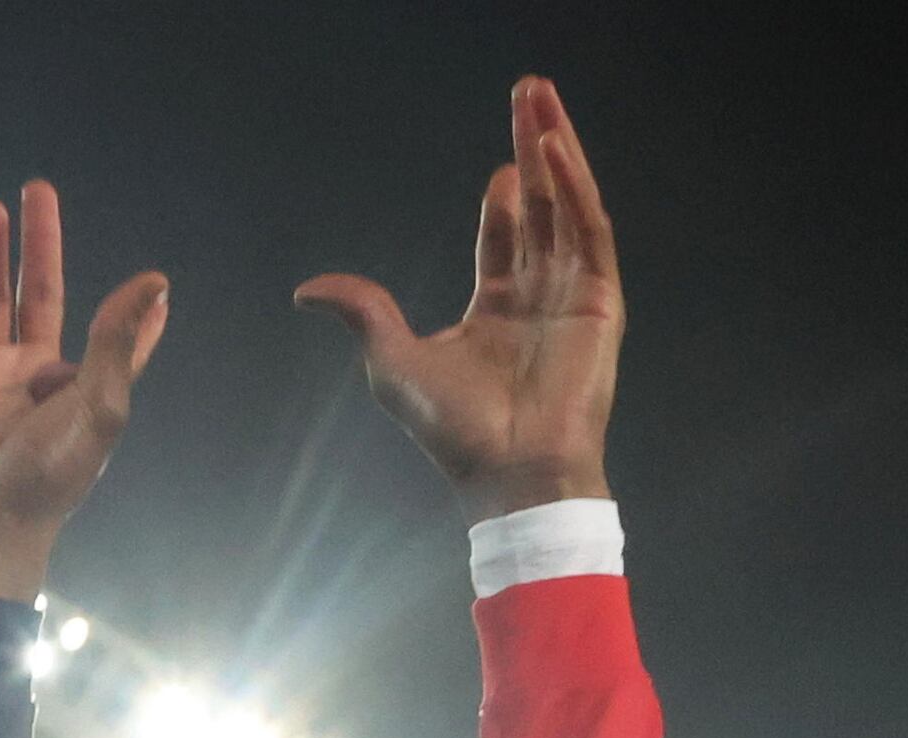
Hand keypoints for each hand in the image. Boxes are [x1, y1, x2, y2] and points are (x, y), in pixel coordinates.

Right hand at [0, 180, 170, 600]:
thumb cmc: (51, 475)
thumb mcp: (100, 407)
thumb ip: (119, 340)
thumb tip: (155, 281)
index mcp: (77, 384)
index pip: (109, 335)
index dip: (130, 311)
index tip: (156, 281)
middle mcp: (31, 370)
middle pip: (36, 292)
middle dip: (37, 244)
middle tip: (36, 190)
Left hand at [297, 77, 619, 522]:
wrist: (509, 472)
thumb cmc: (455, 431)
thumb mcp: (392, 360)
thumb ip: (362, 311)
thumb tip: (308, 290)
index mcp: (498, 314)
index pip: (506, 241)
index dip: (504, 200)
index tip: (502, 166)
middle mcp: (540, 301)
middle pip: (541, 209)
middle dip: (534, 150)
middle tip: (529, 95)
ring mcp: (573, 300)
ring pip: (568, 209)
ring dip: (557, 151)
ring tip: (543, 101)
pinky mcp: (599, 305)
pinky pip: (589, 233)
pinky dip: (575, 189)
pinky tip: (557, 151)